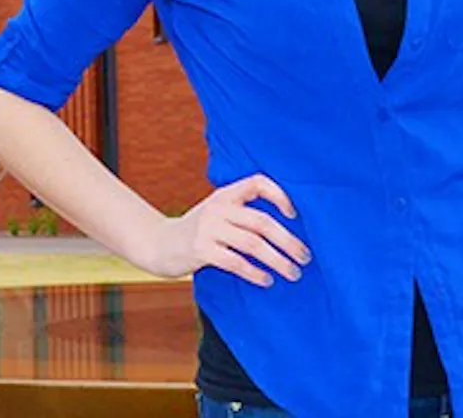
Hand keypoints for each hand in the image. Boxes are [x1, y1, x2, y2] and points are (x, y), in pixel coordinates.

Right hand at [138, 174, 310, 286]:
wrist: (157, 244)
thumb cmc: (196, 232)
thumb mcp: (216, 213)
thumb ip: (241, 213)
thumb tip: (285, 229)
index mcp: (225, 194)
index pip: (257, 183)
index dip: (280, 195)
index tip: (295, 215)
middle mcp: (217, 208)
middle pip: (262, 221)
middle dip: (288, 241)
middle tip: (305, 257)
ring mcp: (207, 228)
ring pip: (252, 243)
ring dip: (277, 260)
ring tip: (292, 273)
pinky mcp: (200, 250)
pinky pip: (235, 262)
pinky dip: (255, 273)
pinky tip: (266, 280)